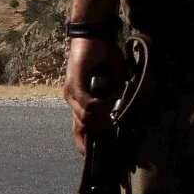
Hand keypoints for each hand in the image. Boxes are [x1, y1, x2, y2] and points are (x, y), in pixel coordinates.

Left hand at [64, 36, 125, 156]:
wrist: (93, 34)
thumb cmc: (103, 55)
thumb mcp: (112, 79)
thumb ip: (116, 95)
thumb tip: (122, 109)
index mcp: (80, 100)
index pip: (78, 128)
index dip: (84, 144)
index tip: (92, 159)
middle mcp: (72, 99)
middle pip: (80, 128)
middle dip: (94, 137)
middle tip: (109, 140)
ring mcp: (71, 92)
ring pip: (83, 117)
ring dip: (100, 120)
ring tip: (113, 118)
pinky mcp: (74, 82)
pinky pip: (84, 102)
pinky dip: (95, 107)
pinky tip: (104, 106)